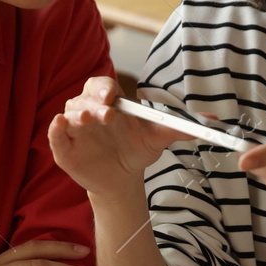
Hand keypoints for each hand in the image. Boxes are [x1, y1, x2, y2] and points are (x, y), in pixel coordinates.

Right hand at [49, 77, 185, 195]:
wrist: (123, 179)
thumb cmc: (136, 151)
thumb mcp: (158, 138)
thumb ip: (179, 128)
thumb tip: (211, 121)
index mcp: (109, 102)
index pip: (102, 86)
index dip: (104, 88)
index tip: (113, 96)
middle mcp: (89, 111)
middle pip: (84, 97)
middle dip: (94, 103)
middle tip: (107, 113)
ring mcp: (75, 129)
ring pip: (70, 113)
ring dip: (77, 115)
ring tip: (87, 120)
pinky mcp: (64, 147)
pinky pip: (55, 134)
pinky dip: (55, 129)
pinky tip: (59, 124)